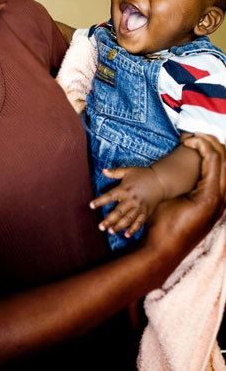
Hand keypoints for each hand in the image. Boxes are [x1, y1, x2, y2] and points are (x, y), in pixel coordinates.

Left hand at [89, 166, 164, 237]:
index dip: (99, 201)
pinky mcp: (146, 212)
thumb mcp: (128, 171)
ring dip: (119, 226)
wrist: (161, 180)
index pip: (109, 196)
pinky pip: (139, 222)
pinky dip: (133, 229)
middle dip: (109, 220)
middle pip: (118, 212)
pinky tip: (126, 235)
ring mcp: (139, 207)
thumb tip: (103, 171)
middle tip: (100, 227)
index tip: (91, 206)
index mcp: (125, 189)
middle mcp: (131, 199)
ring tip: (111, 231)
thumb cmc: (142, 174)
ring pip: (128, 219)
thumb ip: (115, 172)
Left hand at [145, 134, 224, 269]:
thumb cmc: (163, 226)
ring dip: (208, 143)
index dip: (209, 148)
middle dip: (211, 142)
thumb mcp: (171, 200)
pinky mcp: (210, 198)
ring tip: (193, 135)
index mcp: (213, 198)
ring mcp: (218, 199)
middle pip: (225, 161)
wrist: (161, 247)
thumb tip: (166, 173)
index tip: (191, 138)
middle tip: (194, 133)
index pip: (219, 166)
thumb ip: (177, 187)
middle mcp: (220, 198)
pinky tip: (194, 142)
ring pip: (221, 160)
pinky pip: (213, 165)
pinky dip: (205, 150)